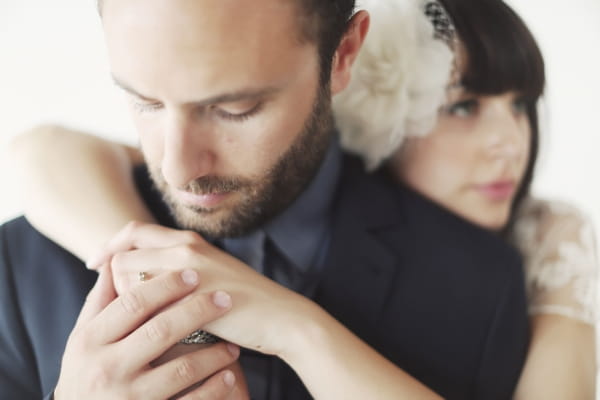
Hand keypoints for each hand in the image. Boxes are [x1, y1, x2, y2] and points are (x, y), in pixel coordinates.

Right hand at [54, 266, 241, 399]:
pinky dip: (213, 388)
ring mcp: (129, 397)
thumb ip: (100, 303)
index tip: (194, 274)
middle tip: (225, 298)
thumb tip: (114, 260)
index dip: (166, 284)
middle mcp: (107, 369)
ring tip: (233, 344)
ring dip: (214, 354)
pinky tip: (229, 375)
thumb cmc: (86, 373)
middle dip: (197, 310)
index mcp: (90, 341)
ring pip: (182, 368)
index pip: (133, 303)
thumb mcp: (83, 340)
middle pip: (161, 330)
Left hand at [88, 221, 319, 358]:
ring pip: (128, 279)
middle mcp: (185, 247)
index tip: (97, 265)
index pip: (132, 232)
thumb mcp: (209, 273)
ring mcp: (189, 271)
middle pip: (122, 255)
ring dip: (127, 300)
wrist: (280, 317)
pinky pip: (146, 304)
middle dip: (113, 279)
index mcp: (189, 239)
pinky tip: (157, 329)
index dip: (109, 247)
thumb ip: (177, 267)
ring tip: (145, 318)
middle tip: (117, 303)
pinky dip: (142, 317)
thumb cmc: (243, 301)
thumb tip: (140, 275)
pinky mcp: (192, 297)